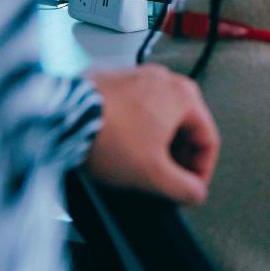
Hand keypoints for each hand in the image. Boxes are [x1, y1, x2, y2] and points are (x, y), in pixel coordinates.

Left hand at [85, 65, 219, 205]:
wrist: (61, 117)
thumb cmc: (107, 136)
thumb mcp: (153, 174)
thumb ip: (184, 188)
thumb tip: (194, 193)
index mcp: (185, 97)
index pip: (208, 140)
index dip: (202, 172)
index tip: (190, 187)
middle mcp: (165, 80)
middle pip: (185, 128)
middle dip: (178, 158)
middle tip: (166, 179)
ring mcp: (138, 77)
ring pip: (161, 117)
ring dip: (158, 143)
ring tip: (141, 163)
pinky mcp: (115, 81)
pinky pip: (137, 108)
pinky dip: (136, 129)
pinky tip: (122, 146)